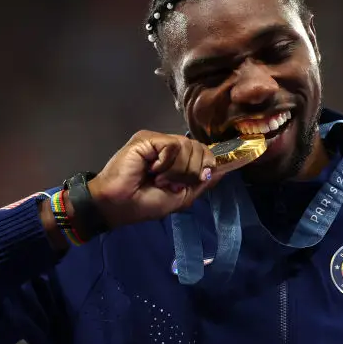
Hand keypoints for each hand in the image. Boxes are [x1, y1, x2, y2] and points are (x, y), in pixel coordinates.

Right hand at [87, 131, 220, 228]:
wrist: (119, 205)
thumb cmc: (145, 203)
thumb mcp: (182, 196)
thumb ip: (202, 182)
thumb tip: (223, 169)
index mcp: (176, 158)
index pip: (203, 152)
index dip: (206, 164)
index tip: (198, 180)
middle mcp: (168, 146)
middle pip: (199, 148)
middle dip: (190, 172)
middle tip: (170, 184)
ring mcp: (157, 141)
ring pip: (188, 147)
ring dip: (176, 170)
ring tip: (158, 179)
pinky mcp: (147, 139)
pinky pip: (172, 146)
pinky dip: (166, 164)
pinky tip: (152, 170)